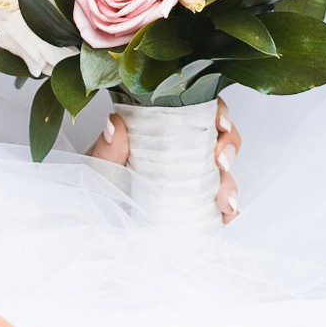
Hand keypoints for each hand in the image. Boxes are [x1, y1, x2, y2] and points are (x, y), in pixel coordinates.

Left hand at [88, 98, 243, 221]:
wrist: (95, 217)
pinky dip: (230, 211)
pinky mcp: (197, 206)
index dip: (219, 111)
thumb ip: (107, 147)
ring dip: (231, 184)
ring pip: (225, 173)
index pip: (201, 109)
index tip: (220, 122)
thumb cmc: (100, 182)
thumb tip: (114, 124)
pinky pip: (220, 206)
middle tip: (221, 161)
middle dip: (230, 147)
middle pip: (221, 138)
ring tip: (224, 201)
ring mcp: (192, 179)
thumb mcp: (99, 163)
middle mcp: (184, 150)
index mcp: (165, 129)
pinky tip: (229, 217)